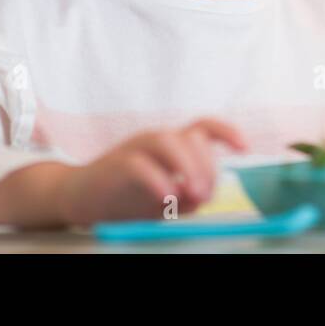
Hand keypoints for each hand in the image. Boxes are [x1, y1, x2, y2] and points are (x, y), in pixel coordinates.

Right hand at [54, 118, 248, 225]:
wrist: (79, 197)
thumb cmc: (127, 196)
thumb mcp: (167, 197)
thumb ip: (187, 193)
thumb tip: (202, 195)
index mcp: (172, 143)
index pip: (205, 127)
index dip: (228, 132)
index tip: (245, 148)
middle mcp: (157, 138)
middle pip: (192, 137)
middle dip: (206, 165)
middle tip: (205, 196)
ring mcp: (135, 148)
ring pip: (168, 140)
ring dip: (187, 166)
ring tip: (193, 195)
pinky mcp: (116, 164)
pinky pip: (140, 166)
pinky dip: (158, 181)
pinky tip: (166, 198)